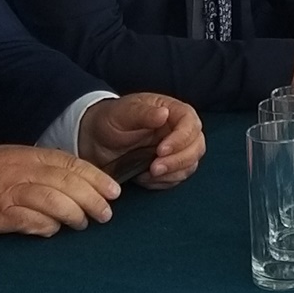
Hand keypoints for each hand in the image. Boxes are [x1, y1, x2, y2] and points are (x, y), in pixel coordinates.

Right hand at [0, 144, 118, 237]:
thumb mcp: (12, 161)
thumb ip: (40, 171)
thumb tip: (71, 187)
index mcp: (30, 156)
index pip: (73, 165)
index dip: (97, 179)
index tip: (115, 192)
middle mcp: (24, 171)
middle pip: (69, 183)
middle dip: (93, 200)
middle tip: (106, 215)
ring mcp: (10, 191)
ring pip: (54, 200)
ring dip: (73, 215)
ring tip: (81, 225)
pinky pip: (29, 220)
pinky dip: (45, 227)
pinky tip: (50, 231)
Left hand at [78, 93, 204, 189]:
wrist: (96, 140)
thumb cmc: (111, 120)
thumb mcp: (123, 113)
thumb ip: (143, 113)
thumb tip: (164, 114)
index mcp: (173, 111)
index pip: (190, 123)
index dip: (181, 138)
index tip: (161, 150)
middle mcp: (179, 130)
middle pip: (196, 145)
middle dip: (179, 160)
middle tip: (155, 168)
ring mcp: (176, 150)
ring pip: (191, 163)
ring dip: (173, 172)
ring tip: (149, 174)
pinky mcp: (170, 166)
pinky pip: (178, 177)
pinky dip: (164, 181)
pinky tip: (146, 178)